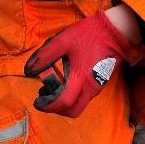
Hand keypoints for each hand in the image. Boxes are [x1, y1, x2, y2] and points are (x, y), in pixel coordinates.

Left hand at [23, 9, 139, 118]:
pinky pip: (84, 97)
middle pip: (72, 111)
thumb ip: (44, 56)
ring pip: (79, 105)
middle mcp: (90, 87)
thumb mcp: (62, 41)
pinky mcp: (100, 83)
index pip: (63, 103)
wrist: (115, 32)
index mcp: (80, 77)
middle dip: (56, 109)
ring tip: (52, 87)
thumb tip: (29, 71)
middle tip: (45, 98)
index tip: (38, 101)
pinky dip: (72, 96)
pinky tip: (65, 80)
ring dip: (64, 102)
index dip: (48, 106)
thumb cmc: (88, 34)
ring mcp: (97, 87)